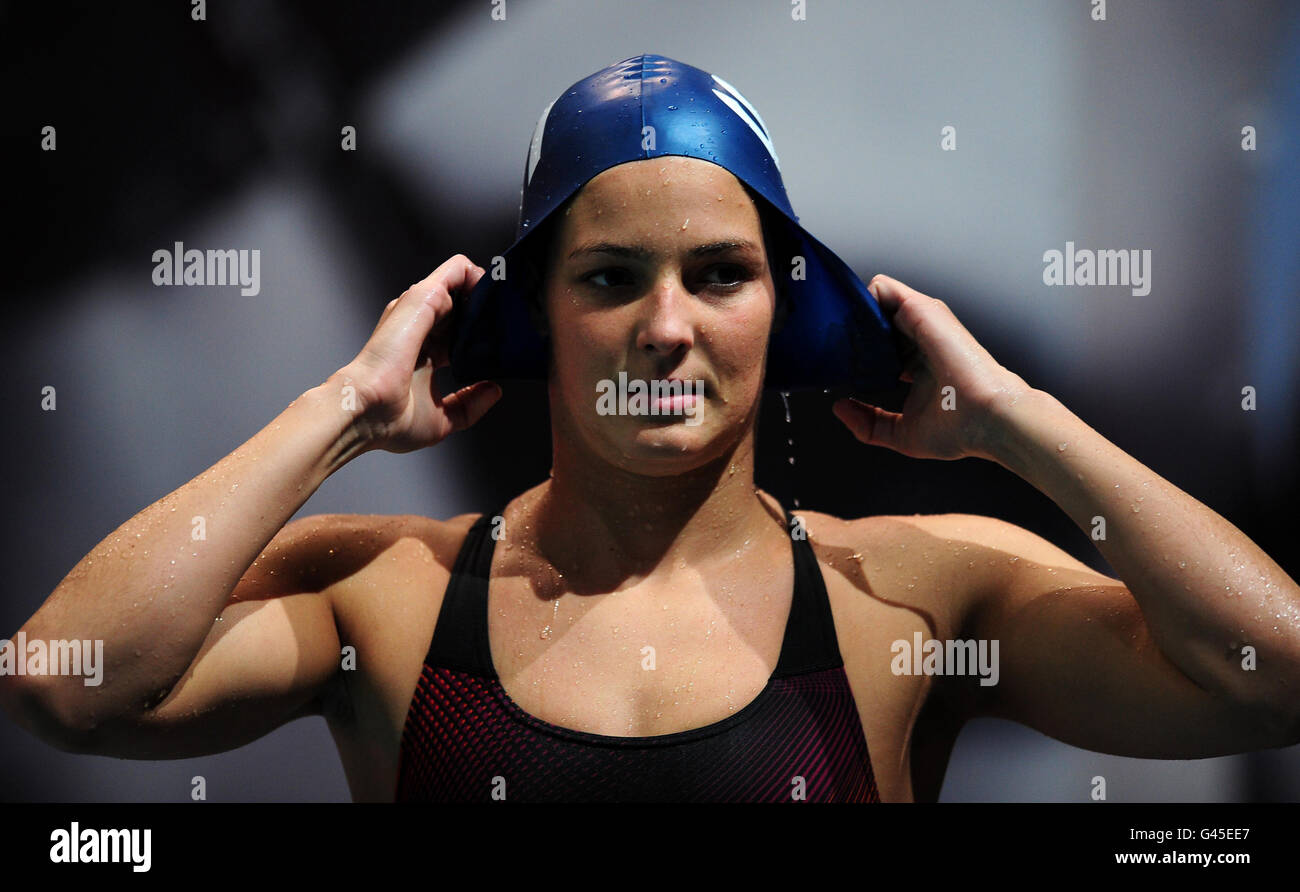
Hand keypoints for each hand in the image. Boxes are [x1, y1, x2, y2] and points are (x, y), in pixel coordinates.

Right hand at [337, 254, 501, 453]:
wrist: (366, 410)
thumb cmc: (391, 420)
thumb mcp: (442, 420)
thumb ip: (468, 405)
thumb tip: (493, 390)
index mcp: (424, 356)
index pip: (459, 336)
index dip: (483, 338)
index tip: (507, 344)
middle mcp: (422, 330)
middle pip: (463, 309)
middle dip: (491, 313)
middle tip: (519, 323)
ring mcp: (421, 312)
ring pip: (462, 284)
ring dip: (490, 290)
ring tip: (517, 301)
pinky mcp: (424, 297)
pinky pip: (458, 270)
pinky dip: (481, 274)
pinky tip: (502, 286)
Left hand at [831, 274, 1029, 460]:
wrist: (989, 417)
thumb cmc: (958, 428)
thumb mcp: (901, 433)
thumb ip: (868, 423)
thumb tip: (840, 406)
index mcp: (916, 365)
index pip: (879, 349)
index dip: (856, 356)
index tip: (839, 369)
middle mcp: (918, 341)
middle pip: (873, 323)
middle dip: (849, 333)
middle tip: (831, 352)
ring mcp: (921, 323)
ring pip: (875, 301)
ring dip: (852, 315)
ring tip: (836, 337)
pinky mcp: (921, 310)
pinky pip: (882, 287)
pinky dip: (861, 300)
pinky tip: (850, 325)